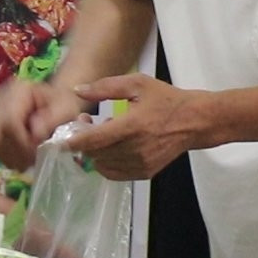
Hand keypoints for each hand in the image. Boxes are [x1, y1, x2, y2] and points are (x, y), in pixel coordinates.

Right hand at [0, 78, 88, 171]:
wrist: (56, 104)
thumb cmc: (62, 104)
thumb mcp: (66, 109)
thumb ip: (53, 120)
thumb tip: (36, 134)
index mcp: (18, 90)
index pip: (10, 121)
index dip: (22, 141)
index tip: (38, 151)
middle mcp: (1, 99)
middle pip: (0, 134)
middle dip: (18, 152)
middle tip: (35, 160)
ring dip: (12, 158)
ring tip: (31, 161)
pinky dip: (8, 158)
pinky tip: (22, 160)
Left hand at [64, 73, 207, 180]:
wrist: (195, 121)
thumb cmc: (166, 100)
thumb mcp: (137, 84)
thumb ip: (105, 87)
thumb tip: (77, 90)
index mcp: (132, 126)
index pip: (94, 141)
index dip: (74, 142)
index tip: (61, 138)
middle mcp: (136, 149)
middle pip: (95, 154)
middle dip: (83, 141)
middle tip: (86, 124)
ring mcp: (141, 163)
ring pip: (103, 165)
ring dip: (95, 152)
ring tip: (102, 134)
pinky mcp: (146, 172)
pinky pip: (115, 173)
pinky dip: (106, 163)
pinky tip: (111, 147)